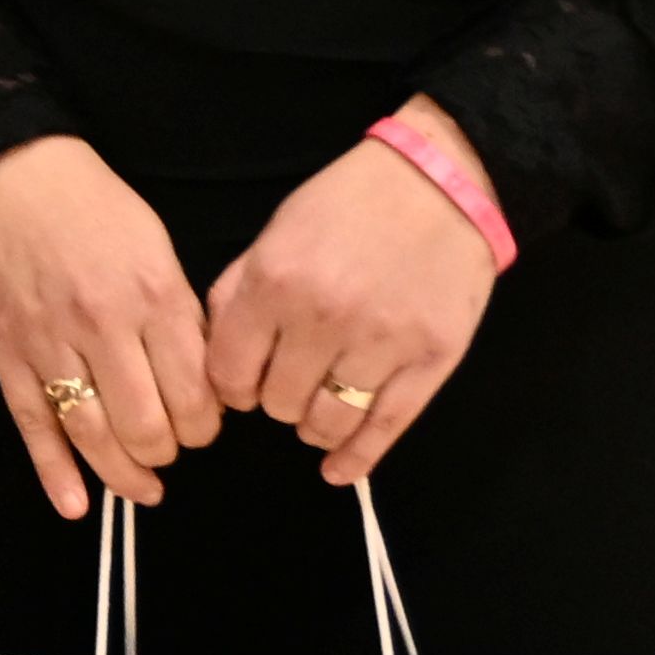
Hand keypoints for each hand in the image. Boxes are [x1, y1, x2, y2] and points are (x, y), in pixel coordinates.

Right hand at [0, 136, 217, 519]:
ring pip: (92, 435)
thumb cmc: (93, 206)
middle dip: (166, 452)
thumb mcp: (157, 248)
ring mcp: (48, 341)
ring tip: (141, 486)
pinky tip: (76, 505)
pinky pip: (33, 424)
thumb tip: (201, 383)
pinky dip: (53, 472)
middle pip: (147, 427)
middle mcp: (103, 325)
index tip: (203, 424)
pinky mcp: (5, 351)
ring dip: (122, 473)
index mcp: (152, 296)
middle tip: (169, 447)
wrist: (10, 173)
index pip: (194, 396)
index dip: (206, 426)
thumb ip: (180, 316)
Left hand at [202, 101, 497, 482]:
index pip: (229, 372)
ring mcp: (381, 345)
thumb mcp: (275, 232)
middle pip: (277, 403)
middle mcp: (325, 319)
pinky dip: (357, 458)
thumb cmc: (347, 203)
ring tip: (313, 409)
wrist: (439, 184)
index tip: (242, 381)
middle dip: (273, 398)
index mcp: (276, 282)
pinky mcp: (431, 362)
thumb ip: (238, 291)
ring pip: (326, 422)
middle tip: (286, 381)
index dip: (229, 385)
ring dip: (312, 424)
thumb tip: (215, 355)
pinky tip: (338, 470)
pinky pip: (386, 427)